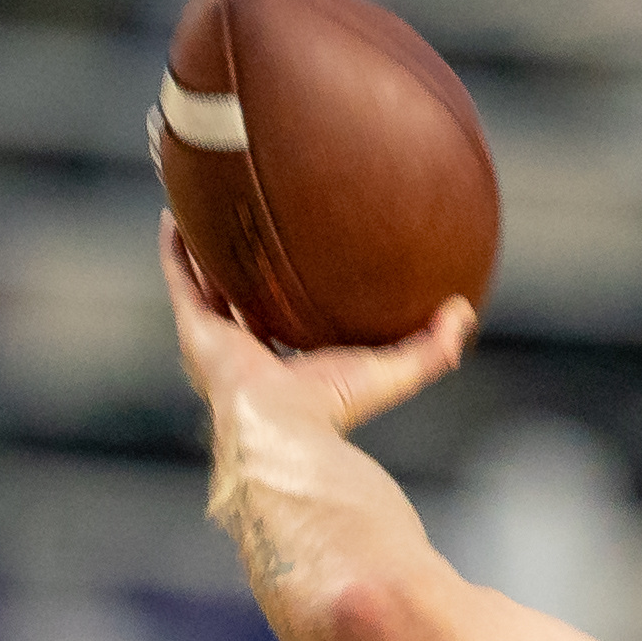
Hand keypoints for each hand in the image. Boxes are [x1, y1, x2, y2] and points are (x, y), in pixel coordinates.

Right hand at [163, 223, 474, 435]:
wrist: (283, 430)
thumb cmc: (334, 412)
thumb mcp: (392, 371)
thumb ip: (431, 347)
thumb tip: (465, 313)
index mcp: (281, 364)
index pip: (280, 322)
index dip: (282, 294)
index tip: (291, 262)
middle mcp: (243, 351)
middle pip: (237, 298)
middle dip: (237, 266)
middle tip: (244, 226)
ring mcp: (214, 341)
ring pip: (205, 284)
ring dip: (203, 250)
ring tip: (204, 210)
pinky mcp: (195, 331)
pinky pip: (180, 281)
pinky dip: (176, 250)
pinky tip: (176, 215)